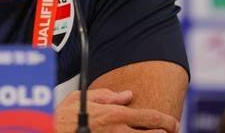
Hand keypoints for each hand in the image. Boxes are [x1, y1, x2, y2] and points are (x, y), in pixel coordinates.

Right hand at [55, 89, 179, 132]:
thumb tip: (126, 95)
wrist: (50, 131)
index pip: (151, 118)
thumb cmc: (62, 118)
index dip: (167, 121)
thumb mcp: (83, 98)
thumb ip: (107, 96)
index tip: (174, 123)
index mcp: (115, 115)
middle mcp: (119, 132)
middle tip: (170, 132)